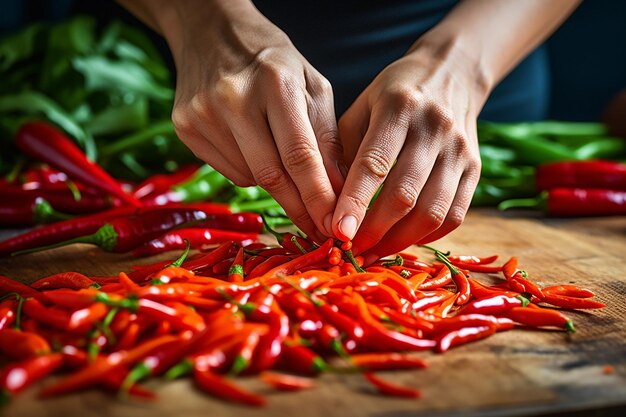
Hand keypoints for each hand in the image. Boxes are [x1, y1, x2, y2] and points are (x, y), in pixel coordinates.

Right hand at [167, 1, 344, 237]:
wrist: (212, 32)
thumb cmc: (274, 61)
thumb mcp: (313, 86)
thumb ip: (327, 138)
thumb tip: (339, 191)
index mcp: (275, 83)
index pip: (301, 156)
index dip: (319, 198)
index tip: (335, 227)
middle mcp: (233, 99)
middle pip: (271, 175)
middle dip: (300, 209)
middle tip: (319, 230)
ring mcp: (202, 114)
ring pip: (250, 178)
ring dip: (278, 188)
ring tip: (290, 174)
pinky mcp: (184, 128)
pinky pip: (230, 171)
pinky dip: (252, 173)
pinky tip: (256, 151)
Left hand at [333, 38, 487, 258]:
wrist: (451, 75)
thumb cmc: (393, 95)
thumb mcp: (361, 109)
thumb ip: (345, 151)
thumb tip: (329, 205)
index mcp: (398, 107)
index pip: (375, 163)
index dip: (356, 202)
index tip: (339, 232)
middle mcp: (434, 128)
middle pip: (405, 194)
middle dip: (375, 230)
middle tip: (352, 250)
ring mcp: (460, 151)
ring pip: (433, 211)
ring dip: (400, 241)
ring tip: (374, 252)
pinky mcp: (476, 169)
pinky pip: (454, 215)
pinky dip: (427, 236)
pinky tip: (403, 241)